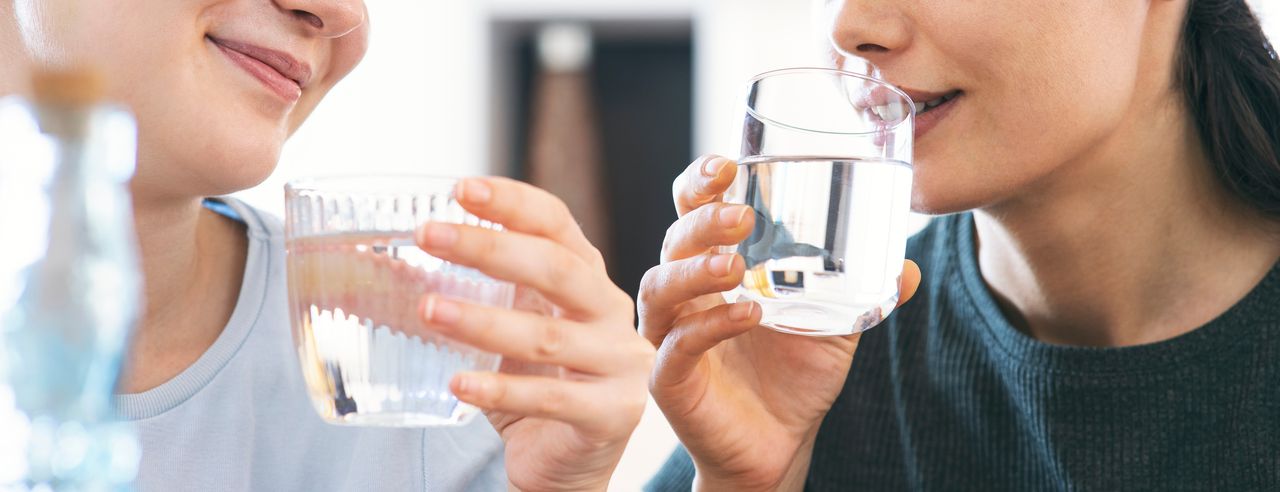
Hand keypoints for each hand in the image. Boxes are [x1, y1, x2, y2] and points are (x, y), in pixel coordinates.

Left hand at [415, 177, 654, 491]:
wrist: (567, 465)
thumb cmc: (532, 386)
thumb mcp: (496, 332)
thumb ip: (453, 296)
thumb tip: (366, 268)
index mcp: (587, 278)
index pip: (556, 224)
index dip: (511, 203)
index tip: (460, 189)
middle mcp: (610, 312)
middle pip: (555, 268)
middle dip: (489, 249)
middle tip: (427, 235)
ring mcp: (618, 363)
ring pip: (548, 337)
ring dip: (483, 321)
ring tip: (428, 310)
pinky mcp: (611, 413)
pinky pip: (552, 399)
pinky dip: (501, 390)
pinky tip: (459, 384)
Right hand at [638, 155, 920, 490]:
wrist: (781, 444)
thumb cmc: (794, 374)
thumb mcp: (835, 324)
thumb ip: (864, 291)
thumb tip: (907, 267)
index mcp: (713, 266)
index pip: (692, 210)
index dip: (700, 182)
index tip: (728, 164)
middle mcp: (685, 293)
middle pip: (673, 239)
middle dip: (701, 220)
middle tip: (741, 215)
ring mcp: (670, 334)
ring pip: (660, 286)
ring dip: (695, 269)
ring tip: (736, 265)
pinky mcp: (670, 378)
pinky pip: (677, 345)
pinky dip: (709, 326)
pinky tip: (747, 316)